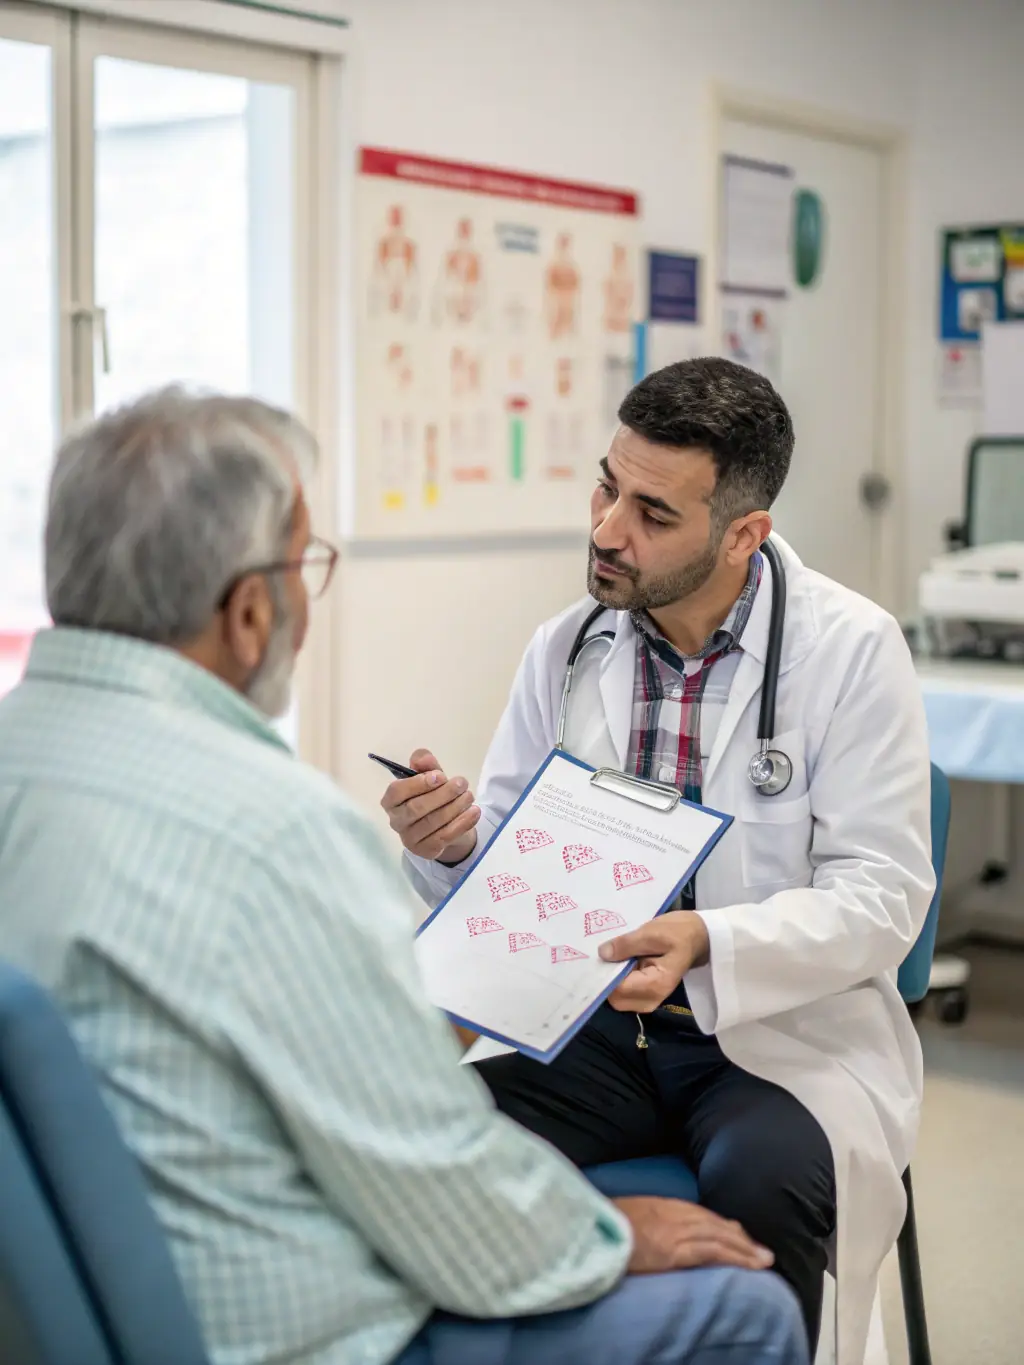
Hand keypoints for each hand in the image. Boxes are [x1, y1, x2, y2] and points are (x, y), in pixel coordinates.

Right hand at [381, 749, 480, 863]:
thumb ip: (425, 764)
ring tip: (469, 796)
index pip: (396, 792)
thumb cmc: (433, 797)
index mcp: (391, 801)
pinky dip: (462, 823)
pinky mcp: (426, 851)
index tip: (440, 776)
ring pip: (432, 822)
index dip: (417, 783)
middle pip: (416, 808)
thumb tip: (423, 758)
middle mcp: (396, 821)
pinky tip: (474, 812)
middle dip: (441, 794)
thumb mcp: (430, 777)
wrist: (447, 826)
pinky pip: (445, 836)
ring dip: (454, 807)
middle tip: (462, 783)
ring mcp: (410, 839)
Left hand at [598, 911, 710, 1012]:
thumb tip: (603, 954)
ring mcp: (648, 999)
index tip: (597, 957)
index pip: (618, 991)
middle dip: (606, 978)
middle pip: (615, 998)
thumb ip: (627, 944)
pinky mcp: (645, 994)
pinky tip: (619, 961)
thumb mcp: (652, 932)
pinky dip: (618, 979)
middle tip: (604, 953)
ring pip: (617, 998)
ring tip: (612, 954)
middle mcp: (651, 999)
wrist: (698, 937)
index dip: (604, 975)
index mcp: (656, 985)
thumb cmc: (678, 932)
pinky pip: (623, 993)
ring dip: (611, 978)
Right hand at [613, 1196, 773, 1272]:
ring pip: (718, 1237)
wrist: (587, 1230)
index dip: (722, 1227)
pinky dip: (731, 1257)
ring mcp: (673, 1231)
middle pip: (714, 1224)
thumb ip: (646, 1218)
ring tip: (763, 1261)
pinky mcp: (671, 1251)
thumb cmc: (602, 1225)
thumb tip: (654, 1229)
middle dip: (740, 1238)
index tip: (738, 1236)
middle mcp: (672, 1214)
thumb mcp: (626, 1214)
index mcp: (661, 1205)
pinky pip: (709, 1252)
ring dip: (743, 1250)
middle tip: (762, 1252)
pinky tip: (746, 1266)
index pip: (701, 1214)